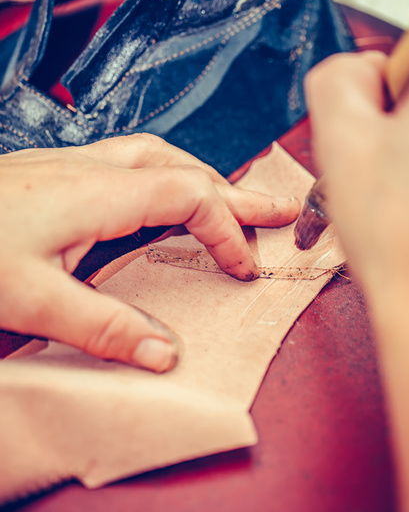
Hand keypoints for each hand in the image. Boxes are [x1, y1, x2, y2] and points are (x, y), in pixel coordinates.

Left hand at [0, 134, 298, 370]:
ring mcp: (70, 165)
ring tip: (230, 200)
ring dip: (200, 177)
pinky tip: (158, 196)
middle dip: (233, 191)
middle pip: (182, 166)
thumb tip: (167, 354)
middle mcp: (89, 168)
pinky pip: (128, 163)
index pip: (189, 195)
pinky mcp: (53, 174)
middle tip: (274, 211)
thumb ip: (103, 327)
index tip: (244, 269)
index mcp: (96, 192)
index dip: (227, 230)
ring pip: (155, 157)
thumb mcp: (30, 301)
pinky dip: (164, 177)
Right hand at [305, 18, 408, 306]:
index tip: (376, 108)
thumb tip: (357, 72)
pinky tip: (407, 192)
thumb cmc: (395, 226)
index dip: (388, 65)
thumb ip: (337, 76)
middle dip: (395, 105)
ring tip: (392, 179)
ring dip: (406, 137)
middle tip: (377, 152)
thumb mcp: (341, 135)